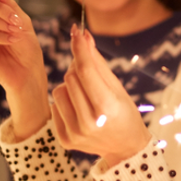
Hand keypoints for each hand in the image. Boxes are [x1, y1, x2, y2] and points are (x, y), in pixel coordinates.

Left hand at [51, 25, 148, 163]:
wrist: (125, 148)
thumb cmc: (124, 112)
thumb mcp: (117, 87)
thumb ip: (98, 63)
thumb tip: (83, 35)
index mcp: (107, 108)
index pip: (86, 70)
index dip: (80, 48)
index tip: (76, 32)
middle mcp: (89, 122)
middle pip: (70, 77)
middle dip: (78, 69)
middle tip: (90, 74)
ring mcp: (75, 133)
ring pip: (59, 90)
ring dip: (70, 87)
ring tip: (86, 97)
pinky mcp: (65, 140)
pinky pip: (55, 106)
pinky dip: (66, 103)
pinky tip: (80, 111)